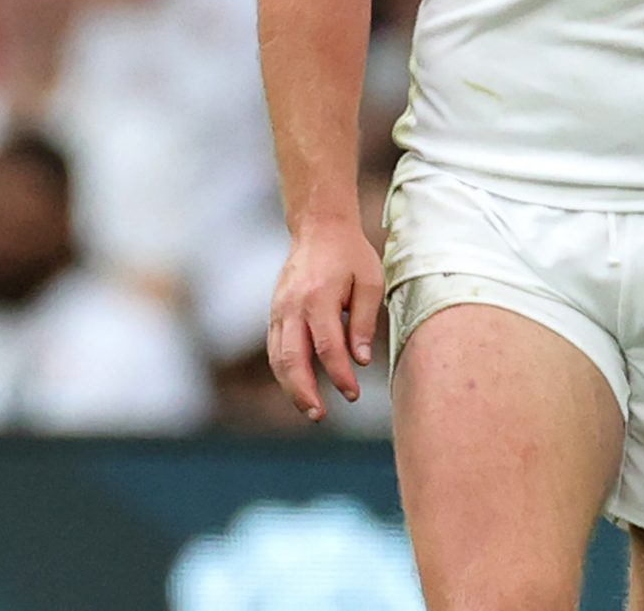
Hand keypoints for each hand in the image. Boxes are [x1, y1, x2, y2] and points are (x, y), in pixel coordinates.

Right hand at [267, 218, 383, 422]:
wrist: (318, 228)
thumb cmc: (350, 255)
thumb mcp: (369, 281)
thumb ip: (364, 321)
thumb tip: (359, 360)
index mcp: (319, 297)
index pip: (328, 347)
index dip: (340, 375)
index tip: (353, 394)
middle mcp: (293, 306)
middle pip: (293, 359)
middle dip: (304, 392)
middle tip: (320, 415)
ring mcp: (278, 310)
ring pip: (278, 358)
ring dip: (291, 387)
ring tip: (310, 409)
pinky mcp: (274, 313)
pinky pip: (274, 349)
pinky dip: (283, 371)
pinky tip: (298, 386)